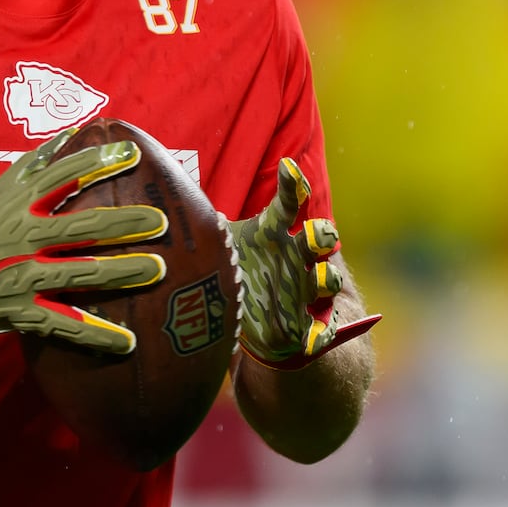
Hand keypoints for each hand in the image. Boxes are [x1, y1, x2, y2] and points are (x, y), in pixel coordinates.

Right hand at [0, 129, 168, 354]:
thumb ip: (33, 167)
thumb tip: (69, 135)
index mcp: (17, 204)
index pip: (63, 177)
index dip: (97, 163)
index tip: (132, 154)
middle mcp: (22, 237)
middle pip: (81, 227)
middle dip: (124, 223)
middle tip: (160, 221)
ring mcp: (22, 276)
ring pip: (80, 273)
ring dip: (122, 271)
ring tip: (158, 268)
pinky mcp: (22, 312)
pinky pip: (65, 325)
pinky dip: (97, 334)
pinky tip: (129, 341)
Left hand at [229, 157, 380, 369]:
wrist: (255, 324)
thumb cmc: (239, 272)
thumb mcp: (222, 247)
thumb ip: (208, 227)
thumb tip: (178, 199)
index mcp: (274, 235)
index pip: (288, 204)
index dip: (291, 185)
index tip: (287, 168)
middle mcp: (296, 258)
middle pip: (320, 237)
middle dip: (321, 234)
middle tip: (314, 234)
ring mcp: (305, 291)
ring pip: (329, 279)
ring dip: (326, 279)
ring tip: (318, 281)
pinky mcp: (308, 325)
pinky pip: (325, 329)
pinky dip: (322, 333)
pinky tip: (313, 337)